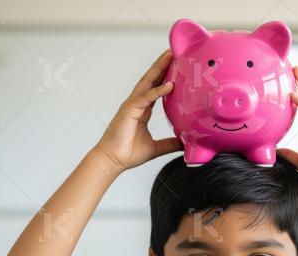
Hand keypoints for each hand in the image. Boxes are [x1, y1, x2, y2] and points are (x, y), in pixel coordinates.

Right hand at [96, 49, 181, 171]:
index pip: (155, 89)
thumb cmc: (127, 153)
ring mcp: (132, 105)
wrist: (113, 161)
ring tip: (170, 56)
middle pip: (151, 80)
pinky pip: (146, 98)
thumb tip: (184, 144)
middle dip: (162, 65)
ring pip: (147, 83)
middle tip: (173, 52)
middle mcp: (137, 104)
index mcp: (142, 110)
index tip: (176, 67)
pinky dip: (158, 91)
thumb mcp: (156, 148)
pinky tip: (169, 85)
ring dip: (159, 69)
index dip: (164, 77)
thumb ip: (169, 144)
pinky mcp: (129, 110)